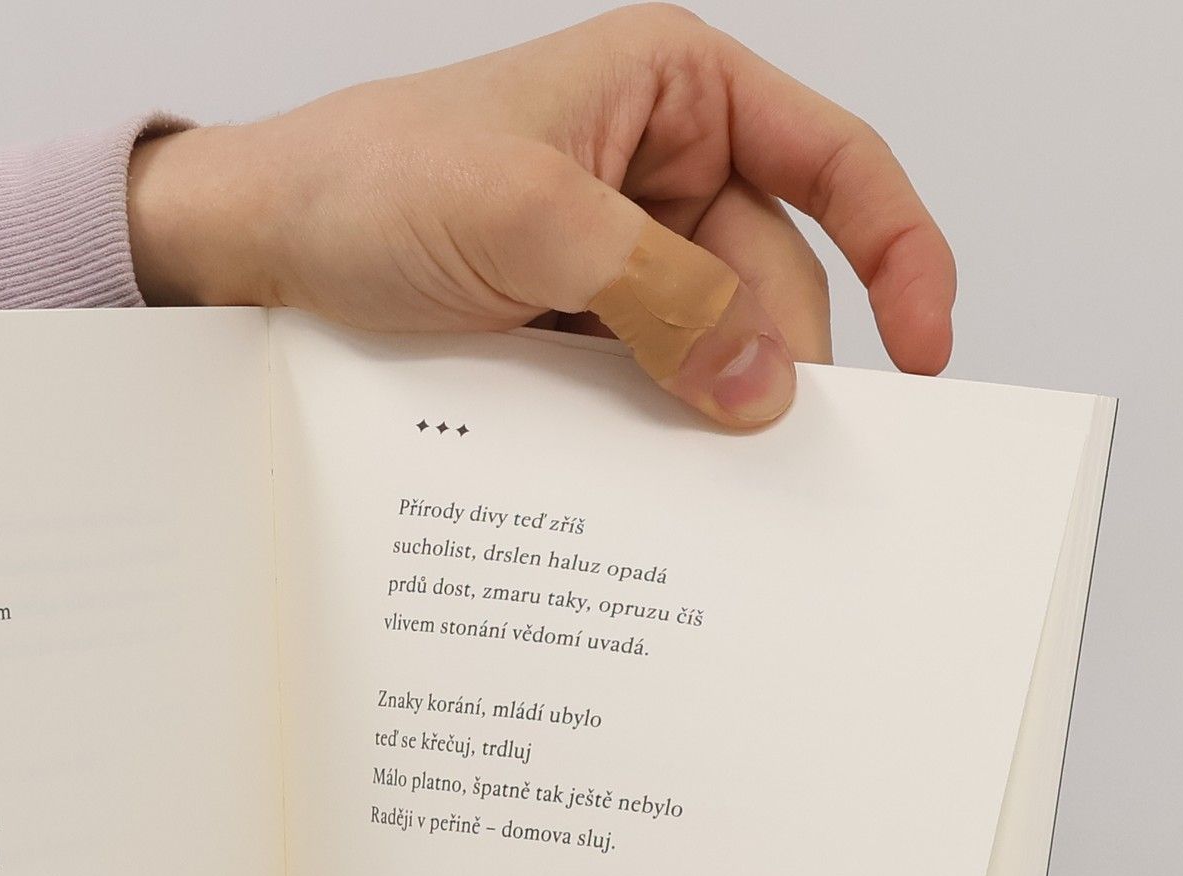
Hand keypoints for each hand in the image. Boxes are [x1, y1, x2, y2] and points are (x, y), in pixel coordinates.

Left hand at [128, 5, 955, 428]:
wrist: (256, 249)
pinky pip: (644, 385)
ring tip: (702, 476)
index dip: (900, 251)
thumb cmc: (368, 182)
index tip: (926, 349)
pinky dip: (651, 429)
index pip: (833, 163)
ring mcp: (617, 259)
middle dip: (774, 362)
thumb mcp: (526, 221)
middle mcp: (662, 170)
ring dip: (705, 406)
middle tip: (769, 454)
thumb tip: (759, 383)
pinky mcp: (573, 330)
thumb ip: (658, 297)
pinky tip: (647, 473)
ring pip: (709, 348)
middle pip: (775, 281)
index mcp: (676, 91)